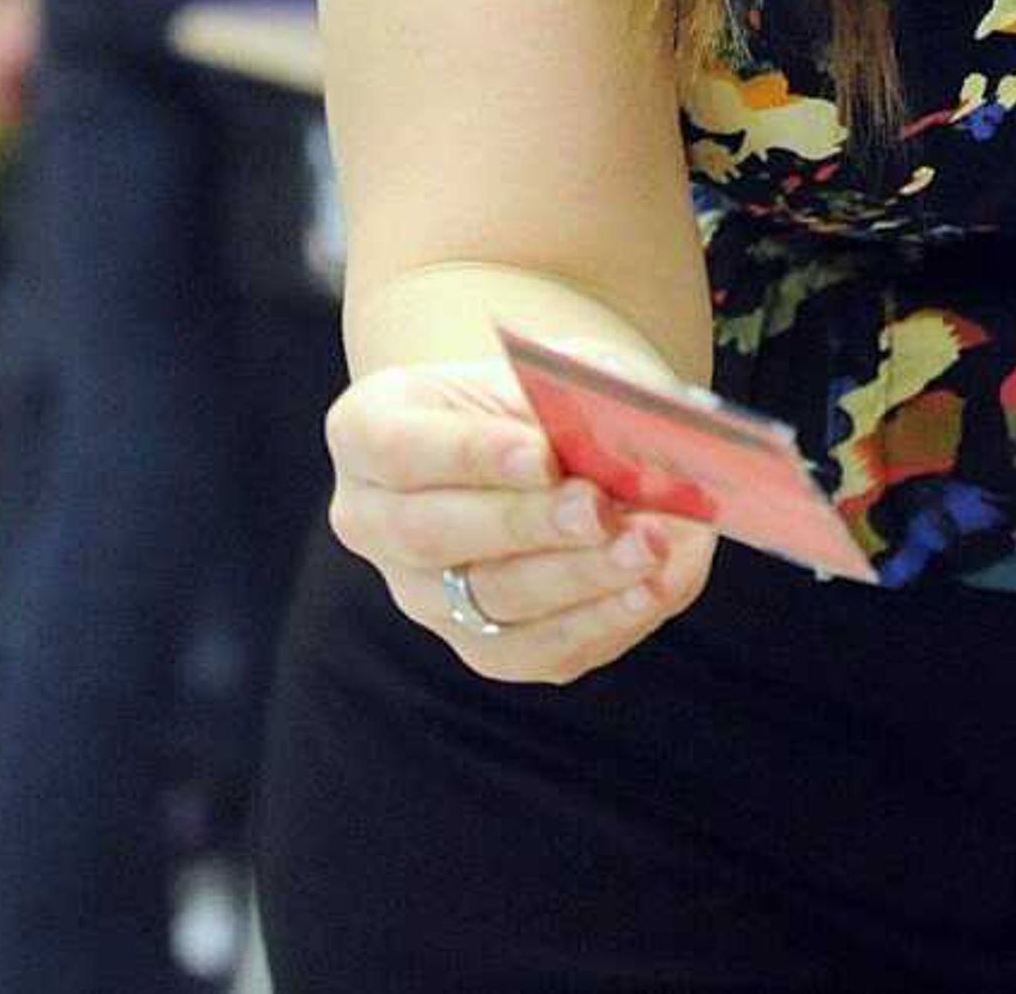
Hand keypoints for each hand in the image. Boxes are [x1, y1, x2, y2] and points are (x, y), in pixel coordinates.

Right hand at [325, 355, 719, 685]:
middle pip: (432, 534)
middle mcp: (373, 522)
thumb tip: (623, 433)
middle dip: (526, 523)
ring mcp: (422, 594)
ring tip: (647, 547)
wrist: (543, 442)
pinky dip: (599, 620)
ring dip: (576, 577)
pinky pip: (534, 649)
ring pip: (488, 600)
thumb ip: (573, 394)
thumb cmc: (540, 394)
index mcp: (366, 431)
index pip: (399, 448)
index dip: (472, 455)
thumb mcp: (550, 366)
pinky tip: (649, 589)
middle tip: (599, 509)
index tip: (545, 455)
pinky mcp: (480, 644)